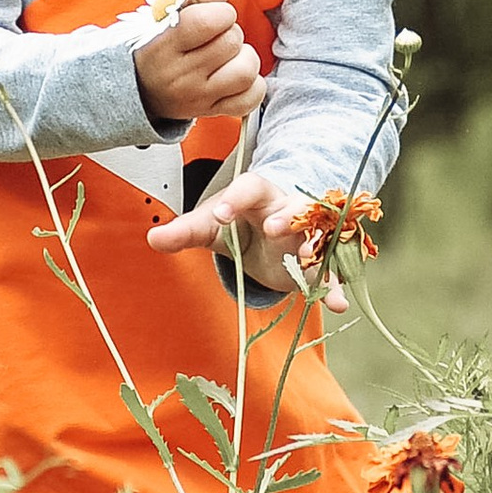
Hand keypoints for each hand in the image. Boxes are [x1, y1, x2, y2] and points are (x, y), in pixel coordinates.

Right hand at [132, 0, 263, 130]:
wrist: (137, 91)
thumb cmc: (156, 46)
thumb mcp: (167, 15)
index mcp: (163, 47)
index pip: (208, 21)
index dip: (220, 11)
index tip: (212, 15)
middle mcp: (180, 77)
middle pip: (231, 42)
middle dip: (230, 32)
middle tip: (215, 37)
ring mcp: (197, 98)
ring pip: (246, 70)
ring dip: (244, 57)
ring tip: (227, 56)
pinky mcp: (212, 112)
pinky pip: (251, 98)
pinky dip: (252, 85)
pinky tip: (234, 76)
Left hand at [147, 165, 342, 305]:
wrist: (265, 235)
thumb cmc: (236, 223)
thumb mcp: (210, 227)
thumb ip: (185, 232)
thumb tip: (153, 238)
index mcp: (258, 194)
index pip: (249, 187)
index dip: (235, 198)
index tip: (218, 214)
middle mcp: (288, 208)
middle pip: (293, 204)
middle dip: (285, 214)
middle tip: (272, 228)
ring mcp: (306, 234)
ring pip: (318, 234)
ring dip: (315, 244)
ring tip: (309, 258)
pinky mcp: (315, 262)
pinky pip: (330, 273)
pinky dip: (334, 288)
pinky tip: (338, 305)